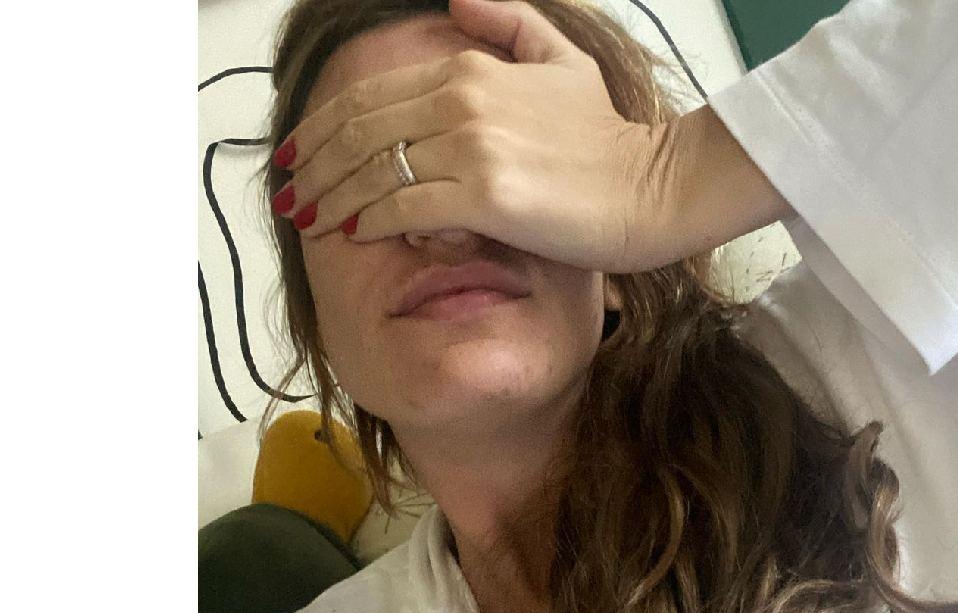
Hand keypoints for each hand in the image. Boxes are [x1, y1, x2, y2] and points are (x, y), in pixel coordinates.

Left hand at [272, 0, 672, 273]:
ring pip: (373, 171)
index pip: (369, 97)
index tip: (299, 153)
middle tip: (294, 193)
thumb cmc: (607, 139)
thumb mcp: (562, 60)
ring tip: (315, 219)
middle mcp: (461, 101)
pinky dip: (372, 222)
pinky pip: (403, 209)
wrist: (651, 189)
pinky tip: (359, 233)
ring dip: (334, 198)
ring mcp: (472, 148)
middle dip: (314, 166)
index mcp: (469, 68)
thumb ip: (509, 21)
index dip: (321, 127)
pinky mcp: (484, 198)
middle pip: (358, 132)